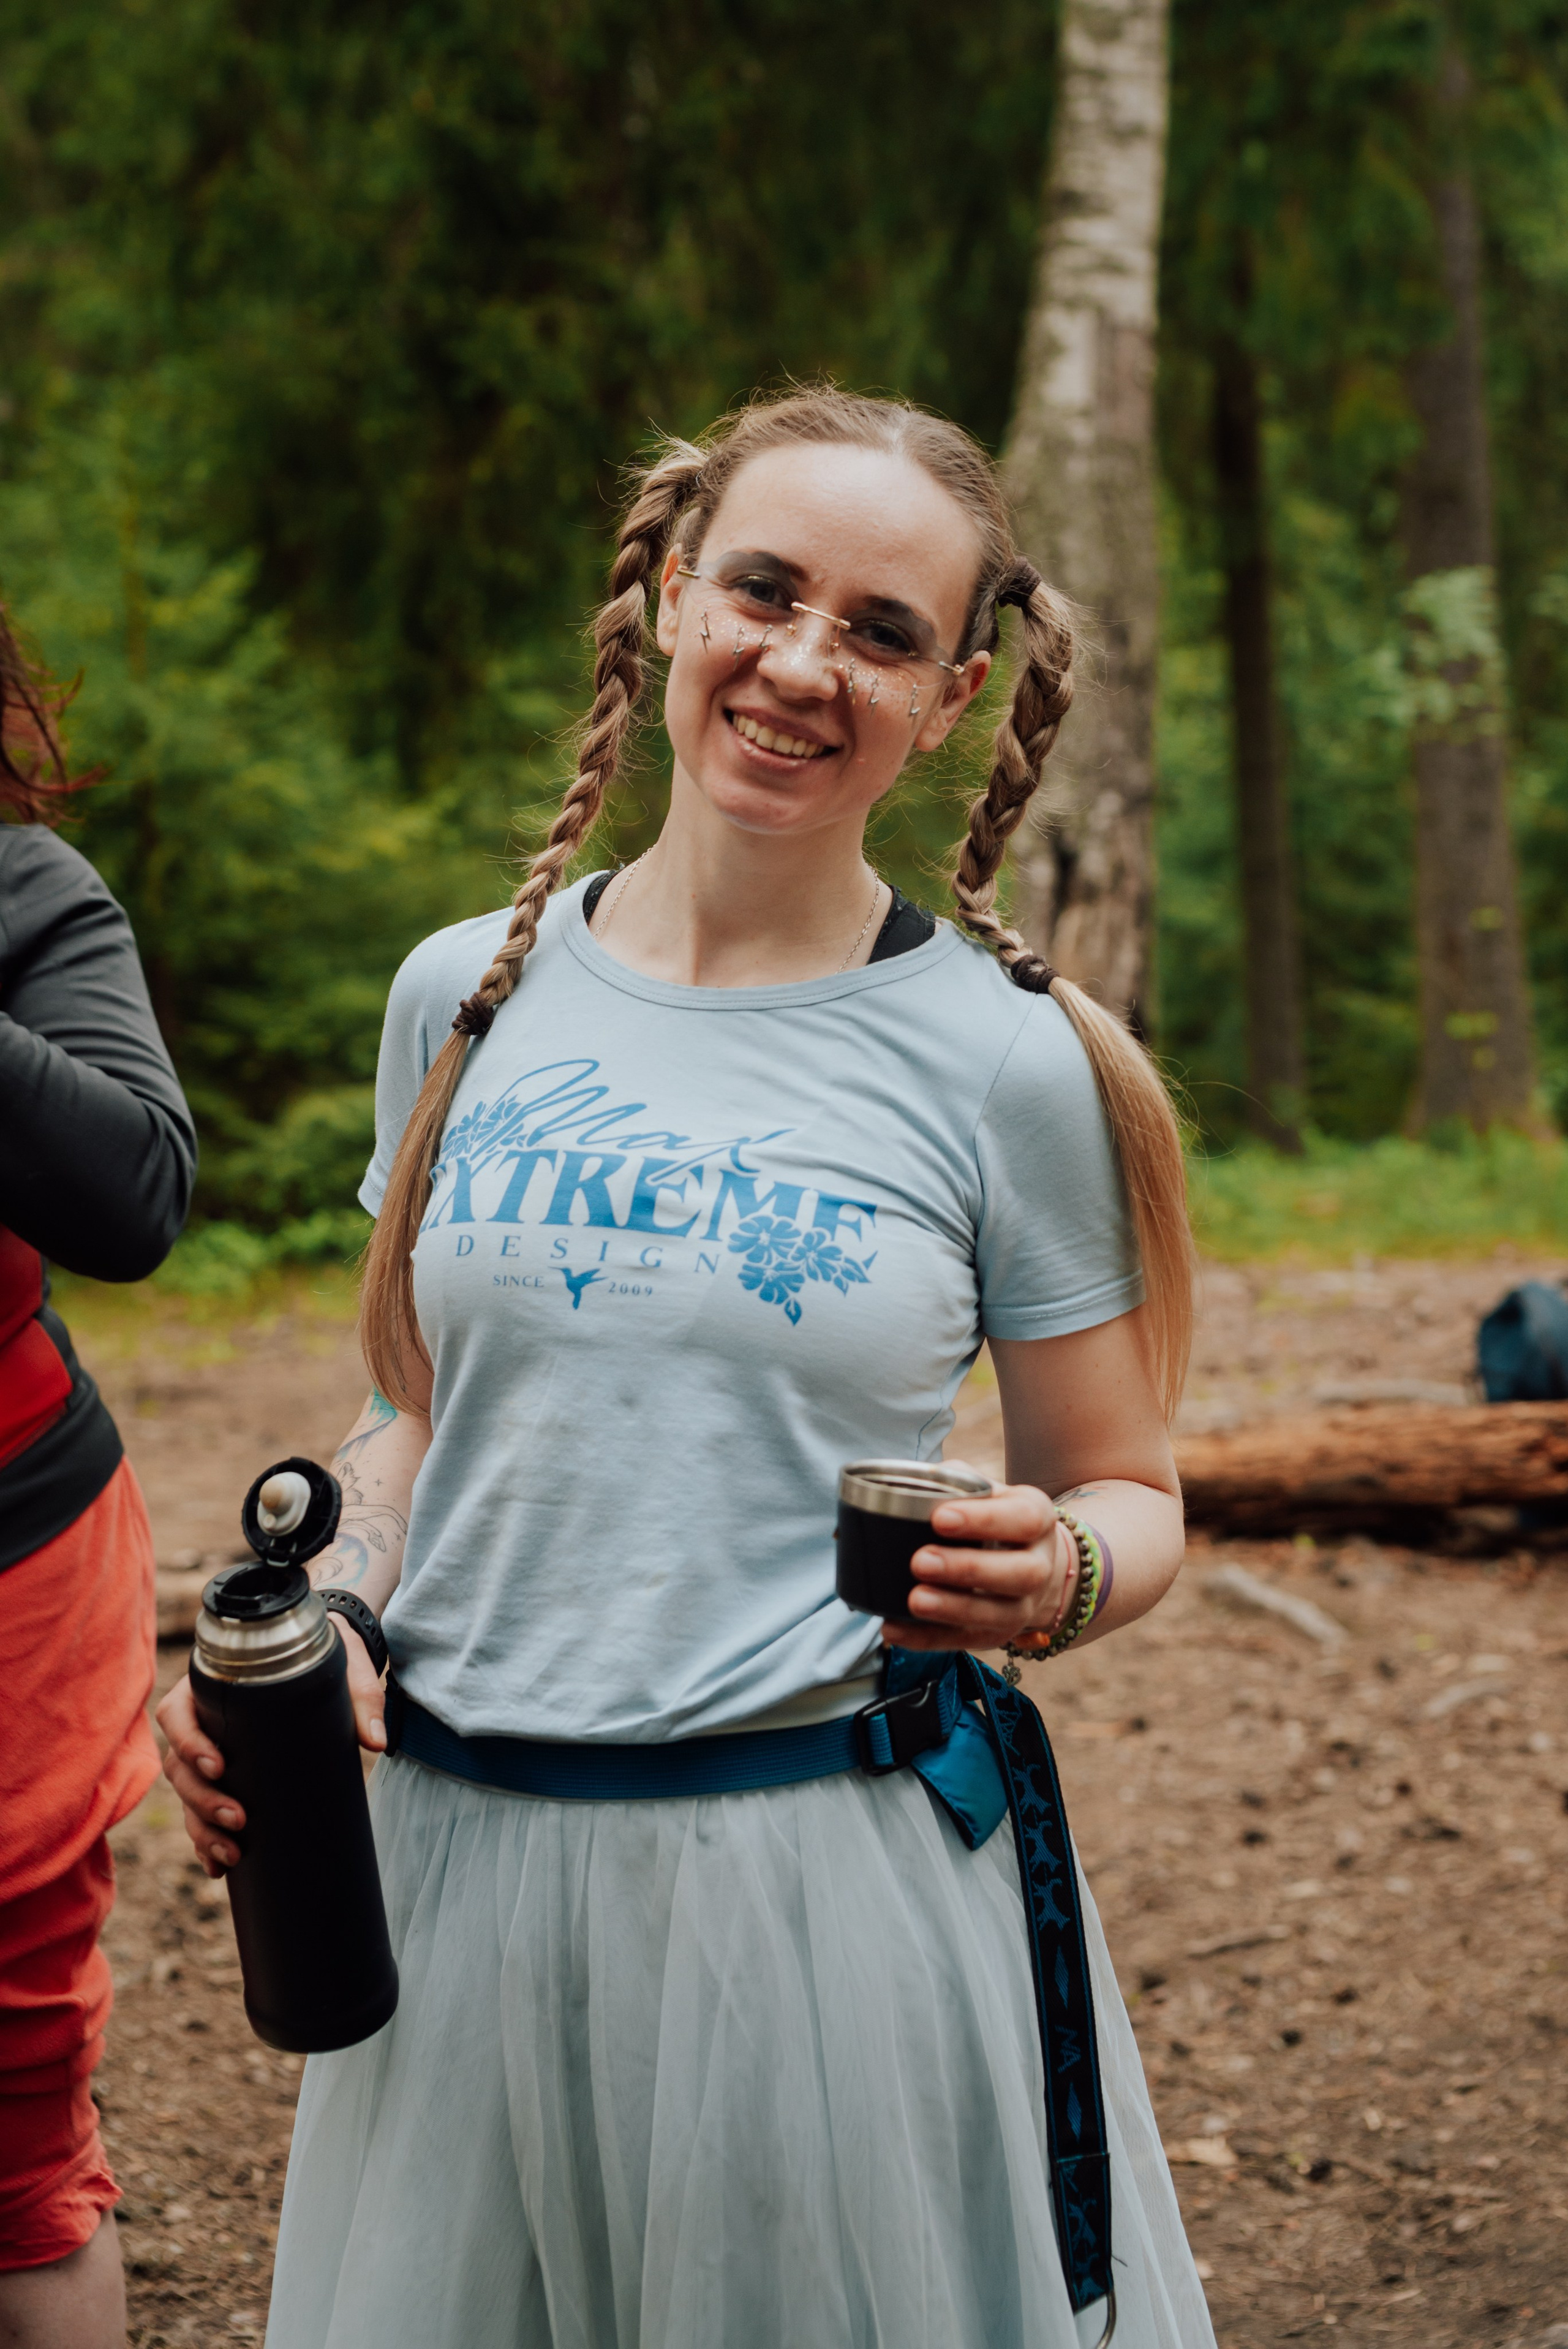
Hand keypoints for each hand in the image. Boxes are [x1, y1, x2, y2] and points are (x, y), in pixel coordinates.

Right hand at [156, 1617, 388, 1878]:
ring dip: (203, 1827)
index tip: (219, 1766)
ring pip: (186, 1795)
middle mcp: (203, 1722)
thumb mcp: (345, 1669)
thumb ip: (361, 1698)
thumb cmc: (327, 1658)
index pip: (177, 1713)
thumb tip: (375, 1742)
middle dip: (202, 1800)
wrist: (328, 1663)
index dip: (189, 1743)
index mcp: (215, 1688)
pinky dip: (206, 1842)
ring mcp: (209, 1753)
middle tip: (239, 1819)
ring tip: (232, 1853)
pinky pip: (201, 1814)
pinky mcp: (224, 1779)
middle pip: (179, 1766)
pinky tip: (219, 1867)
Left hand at [886, 1472, 1077, 1652]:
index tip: (940, 1518)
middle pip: (1020, 1574)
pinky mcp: (998, 1635)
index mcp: (1037, 1517)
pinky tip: (895, 1629)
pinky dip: (928, 1639)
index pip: (1023, 1519)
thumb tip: (909, 1485)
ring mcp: (1024, 1606)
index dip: (984, 1520)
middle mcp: (1040, 1564)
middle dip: (968, 1569)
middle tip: (920, 1560)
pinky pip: (966, 1641)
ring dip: (953, 1609)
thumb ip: (953, 1482)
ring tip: (914, 1599)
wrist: (1029, 1560)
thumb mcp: (985, 1492)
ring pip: (999, 1615)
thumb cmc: (992, 1517)